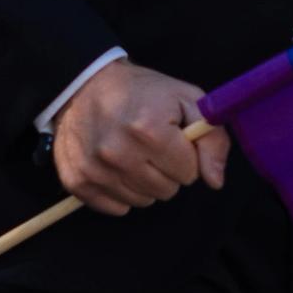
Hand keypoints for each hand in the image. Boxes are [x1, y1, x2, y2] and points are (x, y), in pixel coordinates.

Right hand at [51, 60, 228, 214]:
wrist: (85, 84)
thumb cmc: (142, 92)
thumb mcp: (187, 99)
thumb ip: (212, 139)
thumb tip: (215, 181)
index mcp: (150, 130)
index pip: (189, 173)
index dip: (186, 156)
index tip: (173, 139)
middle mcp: (119, 154)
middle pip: (166, 191)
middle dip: (166, 170)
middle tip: (152, 146)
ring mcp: (96, 170)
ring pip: (142, 201)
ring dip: (144, 182)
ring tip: (133, 154)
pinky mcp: (77, 182)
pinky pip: (116, 208)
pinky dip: (120, 192)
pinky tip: (115, 167)